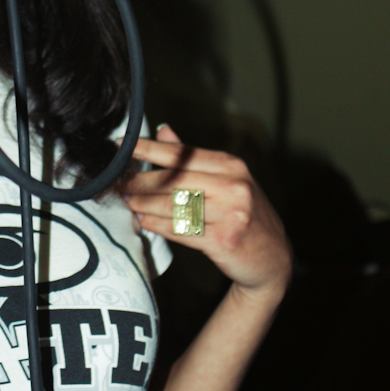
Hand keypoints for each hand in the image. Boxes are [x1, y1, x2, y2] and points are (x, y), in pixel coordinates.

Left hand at [123, 125, 291, 294]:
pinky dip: (157, 225)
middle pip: (172, 179)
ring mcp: (231, 213)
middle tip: (117, 182)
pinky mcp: (223, 239)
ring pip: (173, 205)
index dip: (146, 149)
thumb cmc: (244, 216)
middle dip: (139, 181)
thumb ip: (193, 158)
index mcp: (231, 165)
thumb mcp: (227, 181)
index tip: (120, 147)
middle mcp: (233, 185)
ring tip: (128, 202)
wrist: (273, 260)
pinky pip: (179, 229)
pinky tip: (144, 221)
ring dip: (144, 204)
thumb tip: (163, 130)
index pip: (180, 153)